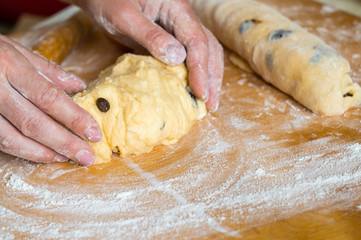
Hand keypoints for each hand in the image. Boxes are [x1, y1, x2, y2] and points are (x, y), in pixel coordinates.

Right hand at [0, 35, 101, 165]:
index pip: (49, 97)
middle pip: (33, 123)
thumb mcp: (14, 49)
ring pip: (12, 138)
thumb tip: (79, 85)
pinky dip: (22, 151)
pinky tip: (42, 154)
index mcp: (10, 66)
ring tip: (67, 158)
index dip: (74, 118)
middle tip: (87, 157)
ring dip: (43, 152)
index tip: (94, 133)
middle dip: (64, 143)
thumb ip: (47, 69)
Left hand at [66, 0, 223, 110]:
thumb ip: (150, 36)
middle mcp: (182, 18)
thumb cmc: (107, 1)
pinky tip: (192, 90)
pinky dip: (192, 75)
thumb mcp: (125, 17)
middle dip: (212, 77)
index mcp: (177, 8)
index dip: (201, 69)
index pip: (197, 41)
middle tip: (211, 104)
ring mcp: (177, 29)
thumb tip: (178, 59)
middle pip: (209, 48)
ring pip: (202, 53)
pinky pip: (187, 57)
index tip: (201, 93)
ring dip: (207, 77)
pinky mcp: (168, 40)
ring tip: (207, 102)